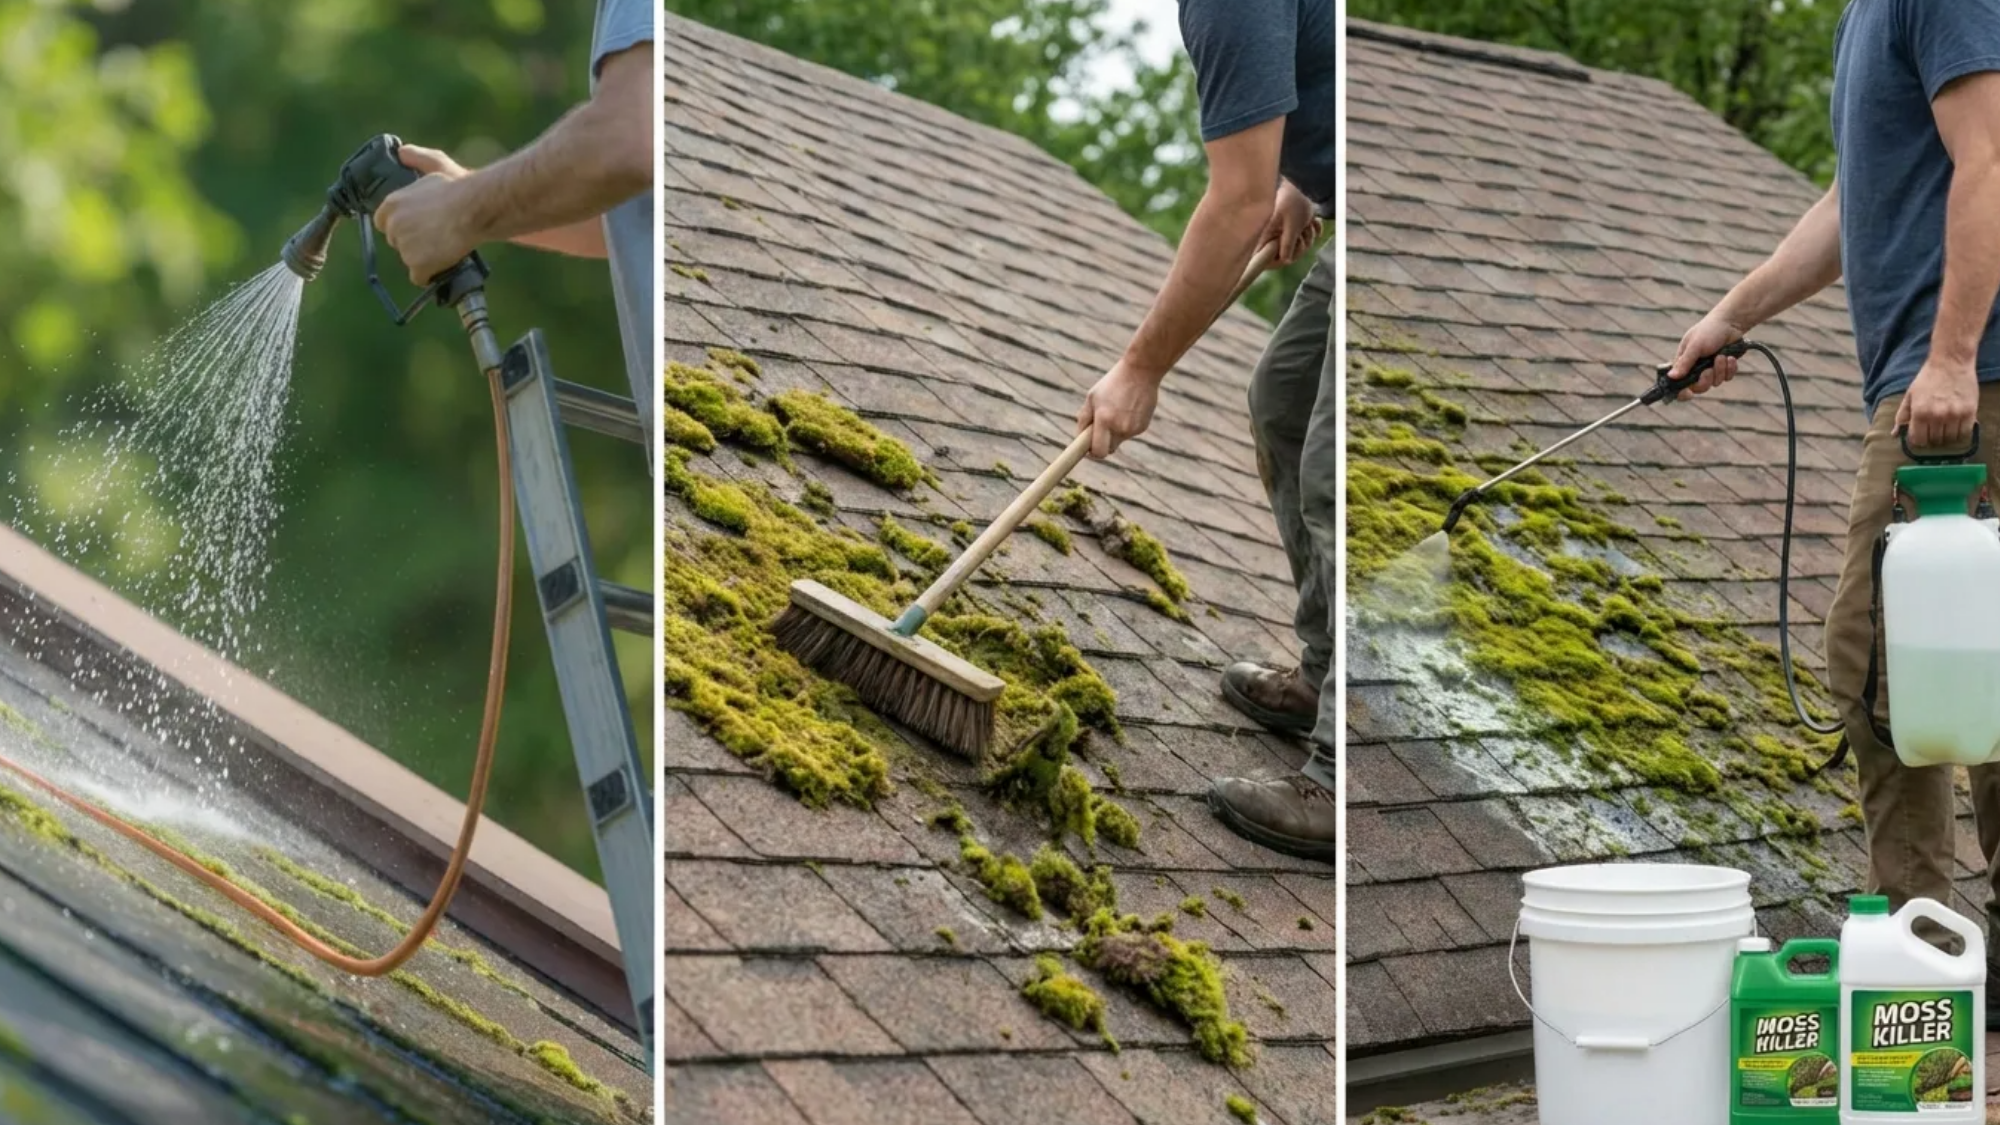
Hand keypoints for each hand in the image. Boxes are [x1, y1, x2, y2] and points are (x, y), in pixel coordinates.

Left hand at [374, 144, 477, 284]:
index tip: (418, 227)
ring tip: (446, 246)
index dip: (403, 226)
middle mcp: (393, 225)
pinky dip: (432, 274)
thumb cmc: (459, 187)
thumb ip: (416, 157)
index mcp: (392, 203)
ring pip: (410, 260)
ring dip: (425, 258)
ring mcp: (404, 246)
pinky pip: (420, 277)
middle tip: (437, 236)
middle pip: (397, 242)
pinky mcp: (417, 264)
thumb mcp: (435, 163)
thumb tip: (401, 151)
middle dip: (414, 242)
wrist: (475, 208)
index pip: (384, 222)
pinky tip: (445, 263)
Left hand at [1076, 361, 1161, 458]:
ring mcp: (1133, 429)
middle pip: (1108, 450)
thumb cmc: (1112, 383)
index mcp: (1105, 420)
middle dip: (1102, 443)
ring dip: (1114, 432)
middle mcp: (1120, 428)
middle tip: (1099, 428)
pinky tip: (1127, 408)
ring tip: (1116, 410)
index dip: (1092, 453)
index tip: (1088, 450)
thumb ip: (1084, 419)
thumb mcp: (1092, 397)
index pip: (1098, 452)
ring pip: (1118, 441)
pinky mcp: (1143, 427)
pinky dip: (1125, 426)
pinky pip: (1129, 433)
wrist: (1141, 371)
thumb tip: (1080, 438)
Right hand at [1258, 181, 1321, 265]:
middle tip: (1302, 235)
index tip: (1289, 256)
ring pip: (1299, 246)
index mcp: (1266, 235)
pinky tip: (1313, 223)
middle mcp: (1273, 235)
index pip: (1264, 258)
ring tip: (1307, 224)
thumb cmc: (1292, 202)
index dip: (1276, 261)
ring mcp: (1285, 230)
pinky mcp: (1296, 225)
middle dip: (1300, 246)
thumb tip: (1286, 261)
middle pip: (1286, 255)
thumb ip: (1288, 245)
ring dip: (1308, 236)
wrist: (1302, 181)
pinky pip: (1306, 236)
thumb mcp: (1292, 226)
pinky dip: (1313, 229)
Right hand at [1667, 311, 1745, 399]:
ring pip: (1715, 382)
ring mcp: (1711, 368)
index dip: (1681, 392)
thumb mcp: (1695, 346)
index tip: (1688, 394)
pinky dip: (1730, 368)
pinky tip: (1730, 357)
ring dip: (1720, 370)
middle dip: (1705, 380)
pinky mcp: (1724, 368)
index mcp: (1684, 363)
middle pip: (1698, 387)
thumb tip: (1670, 377)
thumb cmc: (1709, 331)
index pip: (1678, 384)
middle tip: (1708, 370)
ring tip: (1721, 356)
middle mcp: (1696, 368)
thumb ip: (1684, 363)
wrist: (1731, 323)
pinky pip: (1727, 377)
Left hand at [1895, 356, 1979, 451]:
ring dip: (1946, 436)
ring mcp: (1954, 414)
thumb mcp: (1910, 396)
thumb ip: (1902, 416)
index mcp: (1920, 413)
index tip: (1921, 435)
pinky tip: (1955, 425)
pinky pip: (1965, 432)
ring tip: (1944, 426)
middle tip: (1933, 430)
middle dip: (1932, 438)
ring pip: (1950, 439)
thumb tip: (1895, 434)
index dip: (1918, 440)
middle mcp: (1937, 416)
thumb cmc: (1927, 379)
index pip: (1918, 440)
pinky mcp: (1969, 411)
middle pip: (1934, 440)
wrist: (1951, 362)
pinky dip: (1960, 432)